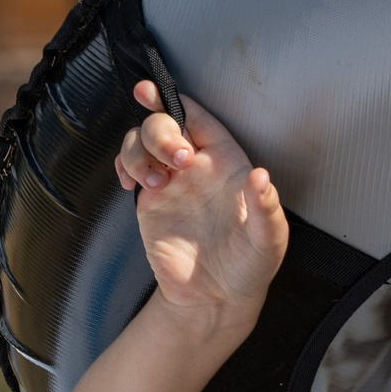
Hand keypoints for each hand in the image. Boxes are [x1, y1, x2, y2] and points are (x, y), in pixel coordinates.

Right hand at [114, 80, 288, 325]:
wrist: (216, 297)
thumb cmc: (251, 265)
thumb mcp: (267, 239)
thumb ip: (265, 208)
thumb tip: (262, 177)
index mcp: (228, 164)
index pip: (201, 120)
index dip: (178, 102)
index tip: (154, 94)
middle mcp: (197, 166)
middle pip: (166, 124)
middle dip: (161, 132)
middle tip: (176, 161)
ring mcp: (171, 181)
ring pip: (141, 141)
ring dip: (139, 153)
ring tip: (153, 184)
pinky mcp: (150, 200)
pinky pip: (130, 166)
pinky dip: (124, 165)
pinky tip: (131, 183)